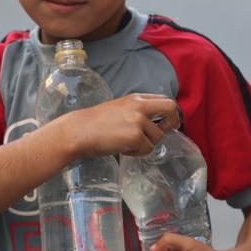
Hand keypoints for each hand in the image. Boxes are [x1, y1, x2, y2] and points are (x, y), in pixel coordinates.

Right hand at [53, 93, 178, 158]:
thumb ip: (137, 111)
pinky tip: (122, 148)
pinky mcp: (135, 136)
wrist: (78, 131)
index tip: (166, 123)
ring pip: (157, 137)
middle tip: (162, 133)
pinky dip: (136, 152)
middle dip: (172, 123)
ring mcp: (138, 121)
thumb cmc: (95, 123)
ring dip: (145, 144)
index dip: (169, 113)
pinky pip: (147, 149)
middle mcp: (140, 106)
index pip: (164, 100)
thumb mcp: (119, 109)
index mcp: (135, 98)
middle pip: (171, 109)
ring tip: (127, 143)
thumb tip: (155, 123)